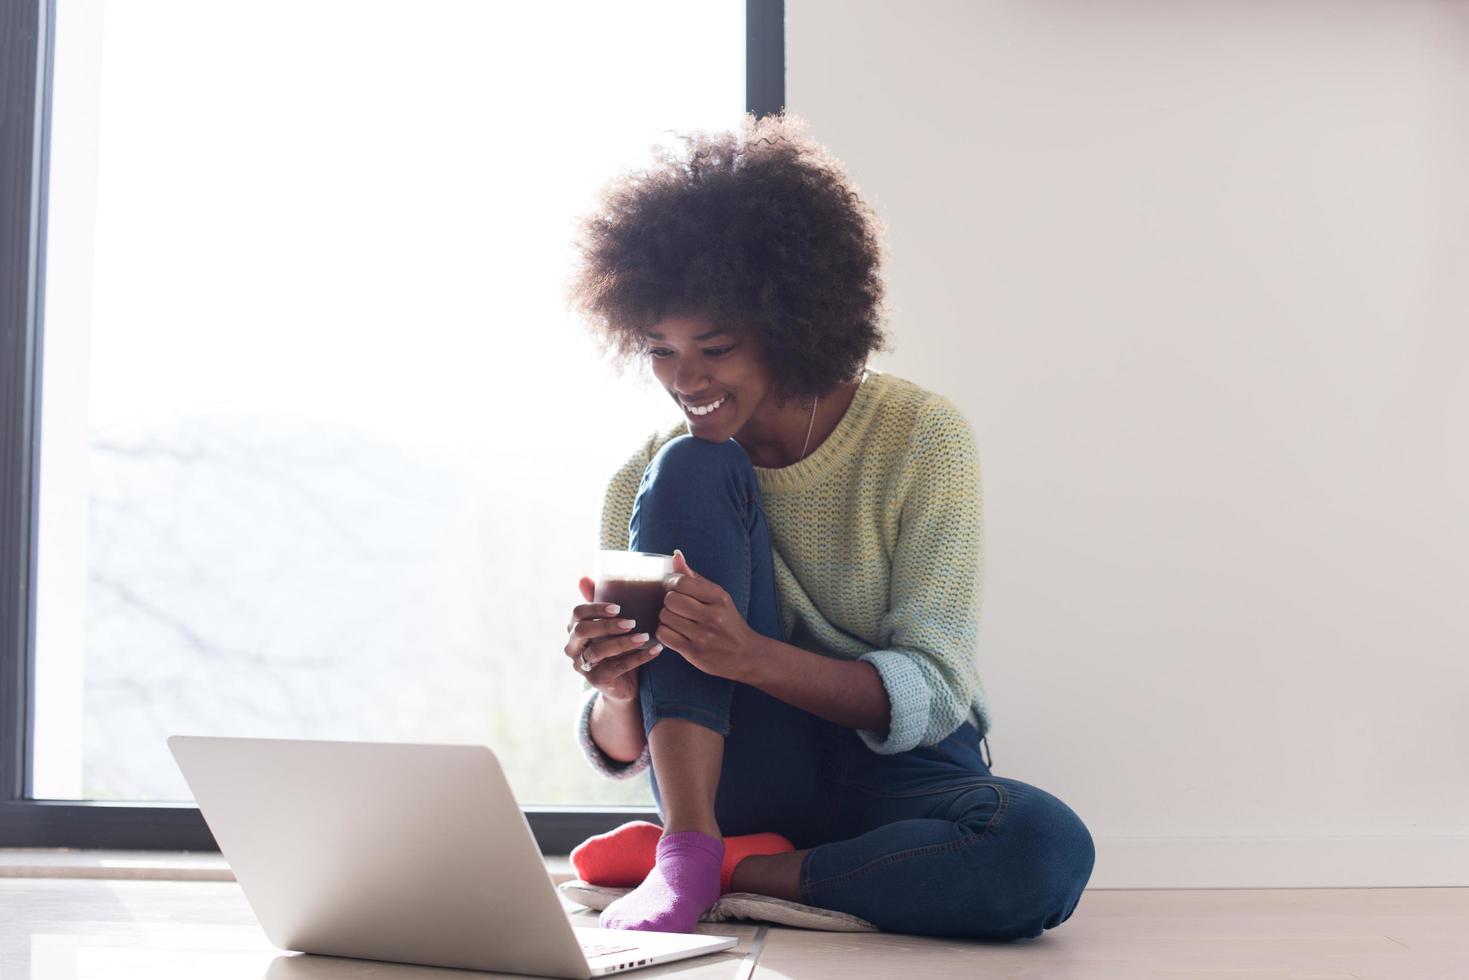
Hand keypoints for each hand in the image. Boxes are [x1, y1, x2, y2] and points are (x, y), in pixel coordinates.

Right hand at [563, 576, 662, 702]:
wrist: (624, 682)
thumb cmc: (618, 645)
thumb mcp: (611, 623)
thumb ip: (601, 600)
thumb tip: (584, 576)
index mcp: (575, 628)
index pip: (577, 613)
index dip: (595, 608)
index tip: (618, 607)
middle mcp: (573, 647)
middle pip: (582, 631)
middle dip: (607, 625)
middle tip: (631, 622)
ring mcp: (582, 665)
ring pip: (598, 651)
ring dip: (623, 642)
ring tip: (645, 636)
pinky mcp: (596, 680)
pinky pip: (616, 667)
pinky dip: (638, 658)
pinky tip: (655, 650)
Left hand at [656, 549, 759, 681]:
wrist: (746, 655)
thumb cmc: (728, 622)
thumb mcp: (718, 597)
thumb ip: (695, 577)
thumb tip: (676, 555)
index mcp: (718, 597)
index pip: (682, 582)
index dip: (671, 584)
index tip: (674, 589)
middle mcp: (712, 615)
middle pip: (671, 599)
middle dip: (668, 602)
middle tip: (676, 607)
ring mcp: (703, 635)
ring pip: (665, 617)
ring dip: (666, 618)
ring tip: (676, 620)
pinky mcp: (694, 652)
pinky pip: (665, 636)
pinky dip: (665, 633)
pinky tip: (674, 633)